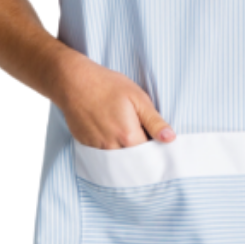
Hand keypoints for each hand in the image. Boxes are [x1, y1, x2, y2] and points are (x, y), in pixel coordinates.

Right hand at [57, 57, 175, 149]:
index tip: (157, 141)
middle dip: (141, 154)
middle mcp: (112, 148)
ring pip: (119, 160)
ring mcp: (97, 149)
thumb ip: (154, 121)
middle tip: (142, 135)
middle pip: (134, 161)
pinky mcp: (86, 145)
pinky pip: (104, 155)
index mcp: (128, 137)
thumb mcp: (137, 98)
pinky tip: (110, 131)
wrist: (74, 82)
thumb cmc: (108, 86)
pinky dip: (111, 149)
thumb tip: (170, 138)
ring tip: (124, 131)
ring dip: (126, 152)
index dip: (156, 149)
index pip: (150, 155)